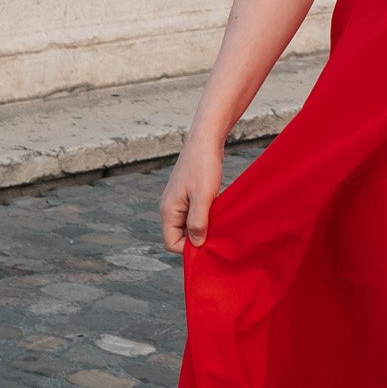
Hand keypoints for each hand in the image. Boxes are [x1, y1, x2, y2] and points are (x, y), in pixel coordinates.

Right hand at [160, 131, 225, 252]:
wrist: (206, 139)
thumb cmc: (204, 166)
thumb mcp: (203, 197)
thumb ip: (198, 223)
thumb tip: (196, 245)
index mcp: (168, 210)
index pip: (171, 243)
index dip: (189, 248)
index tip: (209, 241)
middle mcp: (169, 207)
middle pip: (179, 236)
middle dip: (196, 238)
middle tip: (216, 231)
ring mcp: (178, 201)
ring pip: (187, 225)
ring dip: (202, 226)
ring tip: (218, 219)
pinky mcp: (187, 194)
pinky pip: (193, 214)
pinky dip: (204, 216)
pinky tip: (217, 210)